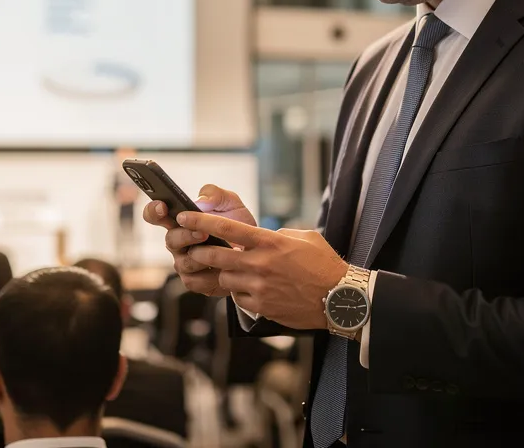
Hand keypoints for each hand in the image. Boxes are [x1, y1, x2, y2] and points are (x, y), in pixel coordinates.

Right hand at [142, 185, 257, 296]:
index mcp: (180, 220)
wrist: (256, 252)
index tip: (163, 206)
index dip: (154, 210)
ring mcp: (184, 263)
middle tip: (203, 233)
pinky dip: (210, 275)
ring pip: (183, 263)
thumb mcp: (231, 203)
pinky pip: (194, 281)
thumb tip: (200, 202)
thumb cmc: (238, 225)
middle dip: (185, 236)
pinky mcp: (195, 281)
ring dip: (200, 257)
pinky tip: (225, 269)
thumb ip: (215, 194)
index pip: (155, 215)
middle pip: (170, 240)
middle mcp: (178, 242)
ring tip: (220, 251)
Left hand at [178, 212, 347, 329]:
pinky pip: (238, 298)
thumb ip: (277, 235)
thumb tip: (261, 237)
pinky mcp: (262, 306)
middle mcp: (260, 264)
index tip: (183, 217)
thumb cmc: (324, 265)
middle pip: (216, 256)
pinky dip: (240, 293)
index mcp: (270, 242)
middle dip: (201, 251)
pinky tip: (253, 290)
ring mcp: (259, 287)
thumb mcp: (303, 238)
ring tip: (237, 272)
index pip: (227, 228)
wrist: (340, 298)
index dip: (201, 221)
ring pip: (225, 279)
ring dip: (225, 274)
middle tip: (195, 249)